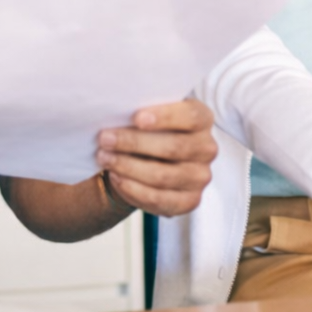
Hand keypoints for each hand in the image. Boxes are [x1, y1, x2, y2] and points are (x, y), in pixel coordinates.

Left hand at [95, 99, 216, 216]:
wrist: (147, 161)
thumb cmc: (149, 131)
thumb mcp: (150, 114)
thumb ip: (144, 111)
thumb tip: (117, 110)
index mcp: (203, 119)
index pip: (191, 116)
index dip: (166, 117)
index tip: (137, 118)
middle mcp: (207, 148)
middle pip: (174, 147)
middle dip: (134, 143)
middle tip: (105, 138)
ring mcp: (200, 177)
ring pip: (162, 175)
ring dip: (128, 167)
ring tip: (105, 157)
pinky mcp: (190, 201)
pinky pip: (159, 199)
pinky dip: (134, 189)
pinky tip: (117, 177)